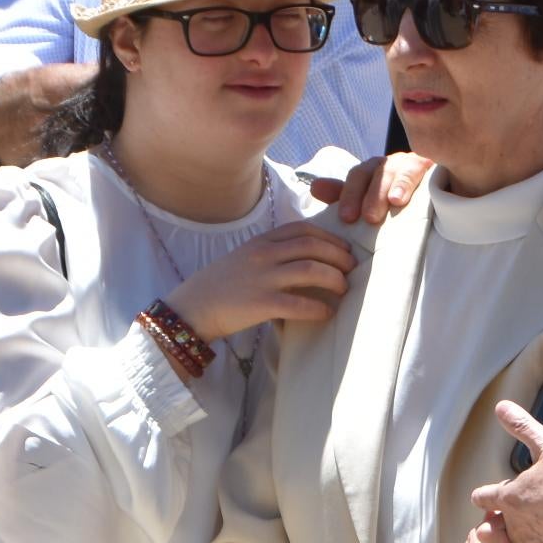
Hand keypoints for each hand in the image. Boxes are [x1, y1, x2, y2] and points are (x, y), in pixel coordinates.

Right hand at [166, 223, 356, 339]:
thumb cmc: (222, 285)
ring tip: (343, 289)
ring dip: (335, 279)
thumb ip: (273, 253)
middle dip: (339, 256)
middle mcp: (264, 254)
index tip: (343, 248)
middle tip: (351, 269)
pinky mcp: (261, 304)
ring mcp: (263, 278)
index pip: (304, 229)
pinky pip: (300, 304)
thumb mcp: (246, 257)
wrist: (191, 308)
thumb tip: (309, 259)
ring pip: (312, 270)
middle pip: (314, 246)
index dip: (330, 237)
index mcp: (262, 241)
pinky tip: (326, 314)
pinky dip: (319, 309)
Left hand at [307, 152, 437, 226]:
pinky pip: (421, 169)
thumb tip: (314, 188)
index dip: (349, 195)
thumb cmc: (396, 201)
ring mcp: (410, 163)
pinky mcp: (430, 166)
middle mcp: (389, 164)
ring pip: (398, 169)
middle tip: (368, 218)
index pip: (356, 177)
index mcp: (371, 171)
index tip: (346, 218)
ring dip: (394, 185)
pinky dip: (413, 181)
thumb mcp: (369, 200)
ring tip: (393, 203)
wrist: (437, 198)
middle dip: (370, 194)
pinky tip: (410, 195)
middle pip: (375, 172)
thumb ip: (343, 196)